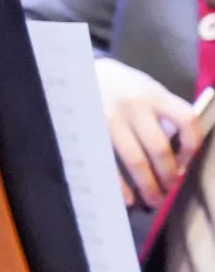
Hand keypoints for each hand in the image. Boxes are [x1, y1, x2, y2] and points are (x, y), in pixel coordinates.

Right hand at [95, 55, 203, 208]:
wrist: (79, 73)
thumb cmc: (119, 86)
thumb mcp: (145, 90)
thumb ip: (162, 113)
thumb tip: (177, 153)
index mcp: (155, 95)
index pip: (186, 120)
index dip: (192, 145)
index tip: (186, 162)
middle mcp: (135, 107)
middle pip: (159, 147)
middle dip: (168, 175)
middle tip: (170, 189)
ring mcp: (111, 120)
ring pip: (136, 160)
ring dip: (148, 185)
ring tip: (154, 199)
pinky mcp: (92, 132)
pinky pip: (109, 164)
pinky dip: (121, 186)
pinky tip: (129, 199)